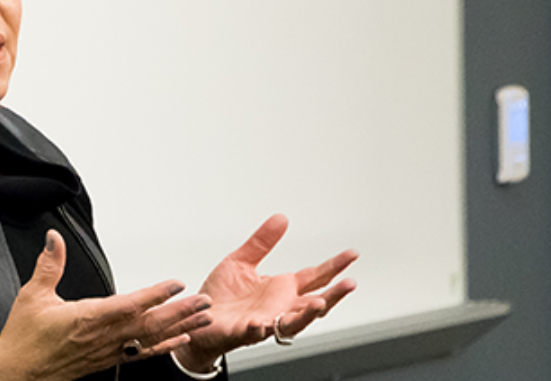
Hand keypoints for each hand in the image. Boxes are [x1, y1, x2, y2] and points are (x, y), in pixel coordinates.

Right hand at [0, 230, 213, 380]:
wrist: (17, 374)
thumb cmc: (24, 341)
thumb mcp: (32, 296)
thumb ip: (49, 265)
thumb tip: (55, 240)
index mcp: (87, 318)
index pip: (129, 304)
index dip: (156, 294)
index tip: (176, 283)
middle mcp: (102, 337)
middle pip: (149, 323)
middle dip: (180, 312)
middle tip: (204, 301)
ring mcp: (107, 351)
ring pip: (150, 339)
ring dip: (178, 328)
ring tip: (202, 319)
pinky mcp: (106, 361)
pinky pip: (140, 354)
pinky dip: (162, 347)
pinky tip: (178, 341)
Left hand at [173, 214, 357, 370]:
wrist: (199, 319)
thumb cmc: (221, 296)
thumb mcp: (241, 261)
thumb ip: (261, 242)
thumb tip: (281, 218)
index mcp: (281, 289)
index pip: (315, 277)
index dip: (334, 265)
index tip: (352, 253)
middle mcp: (279, 307)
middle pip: (315, 303)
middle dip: (334, 295)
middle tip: (349, 283)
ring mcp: (264, 321)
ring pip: (293, 323)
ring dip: (307, 315)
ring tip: (319, 304)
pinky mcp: (243, 332)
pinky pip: (255, 333)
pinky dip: (260, 329)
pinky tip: (263, 322)